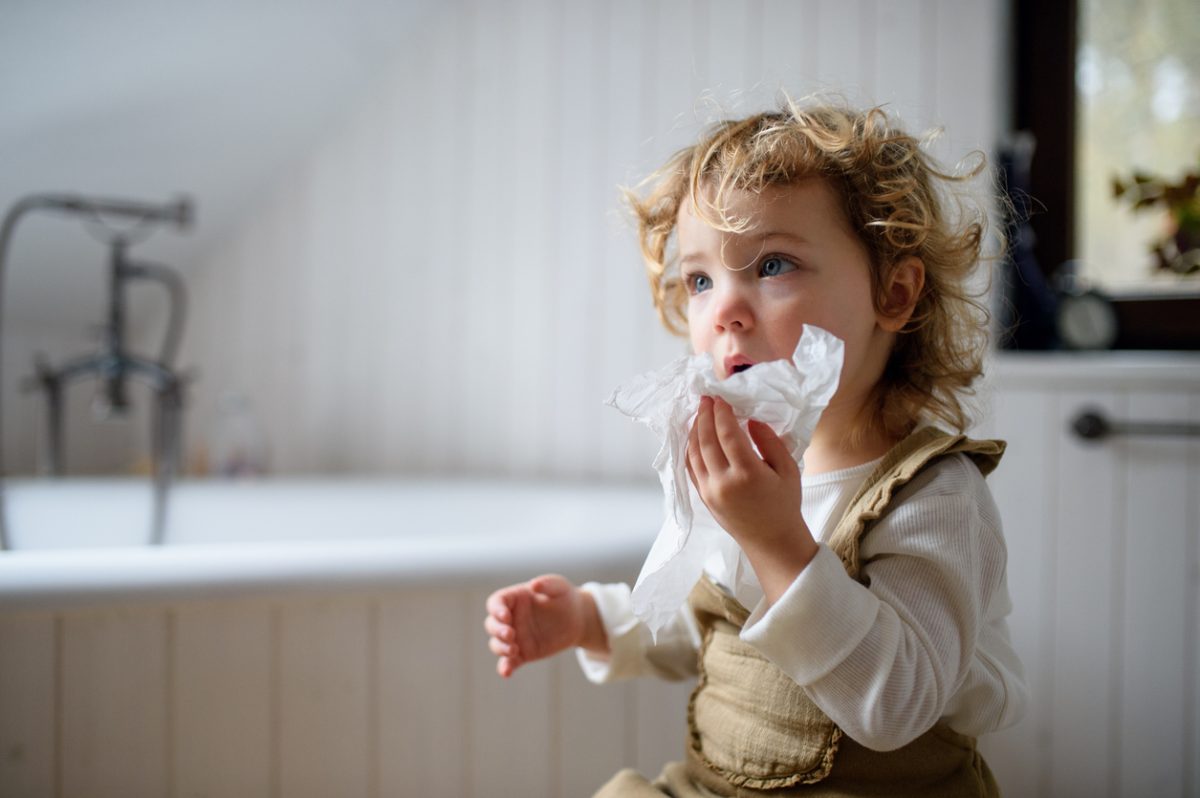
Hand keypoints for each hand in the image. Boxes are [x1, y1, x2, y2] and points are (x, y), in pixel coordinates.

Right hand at [483, 574, 605, 677]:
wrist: (577, 619)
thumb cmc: (565, 597)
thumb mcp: (559, 587)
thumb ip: (547, 584)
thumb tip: (534, 585)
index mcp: (514, 599)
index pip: (495, 603)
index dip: (496, 610)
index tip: (506, 616)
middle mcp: (510, 619)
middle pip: (492, 625)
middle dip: (497, 630)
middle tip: (511, 634)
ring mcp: (515, 637)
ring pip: (497, 644)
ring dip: (501, 648)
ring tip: (514, 650)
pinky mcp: (522, 654)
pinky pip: (509, 662)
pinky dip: (505, 668)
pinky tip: (506, 673)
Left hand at [687, 396, 817, 601]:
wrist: (772, 541)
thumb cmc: (784, 504)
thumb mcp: (787, 470)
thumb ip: (770, 442)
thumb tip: (750, 420)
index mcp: (748, 474)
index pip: (728, 435)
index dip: (722, 413)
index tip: (721, 398)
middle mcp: (724, 482)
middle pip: (706, 440)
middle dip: (704, 416)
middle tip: (706, 399)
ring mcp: (710, 491)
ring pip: (694, 453)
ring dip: (694, 430)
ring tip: (699, 413)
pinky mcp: (703, 498)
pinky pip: (691, 467)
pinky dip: (690, 448)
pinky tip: (695, 436)